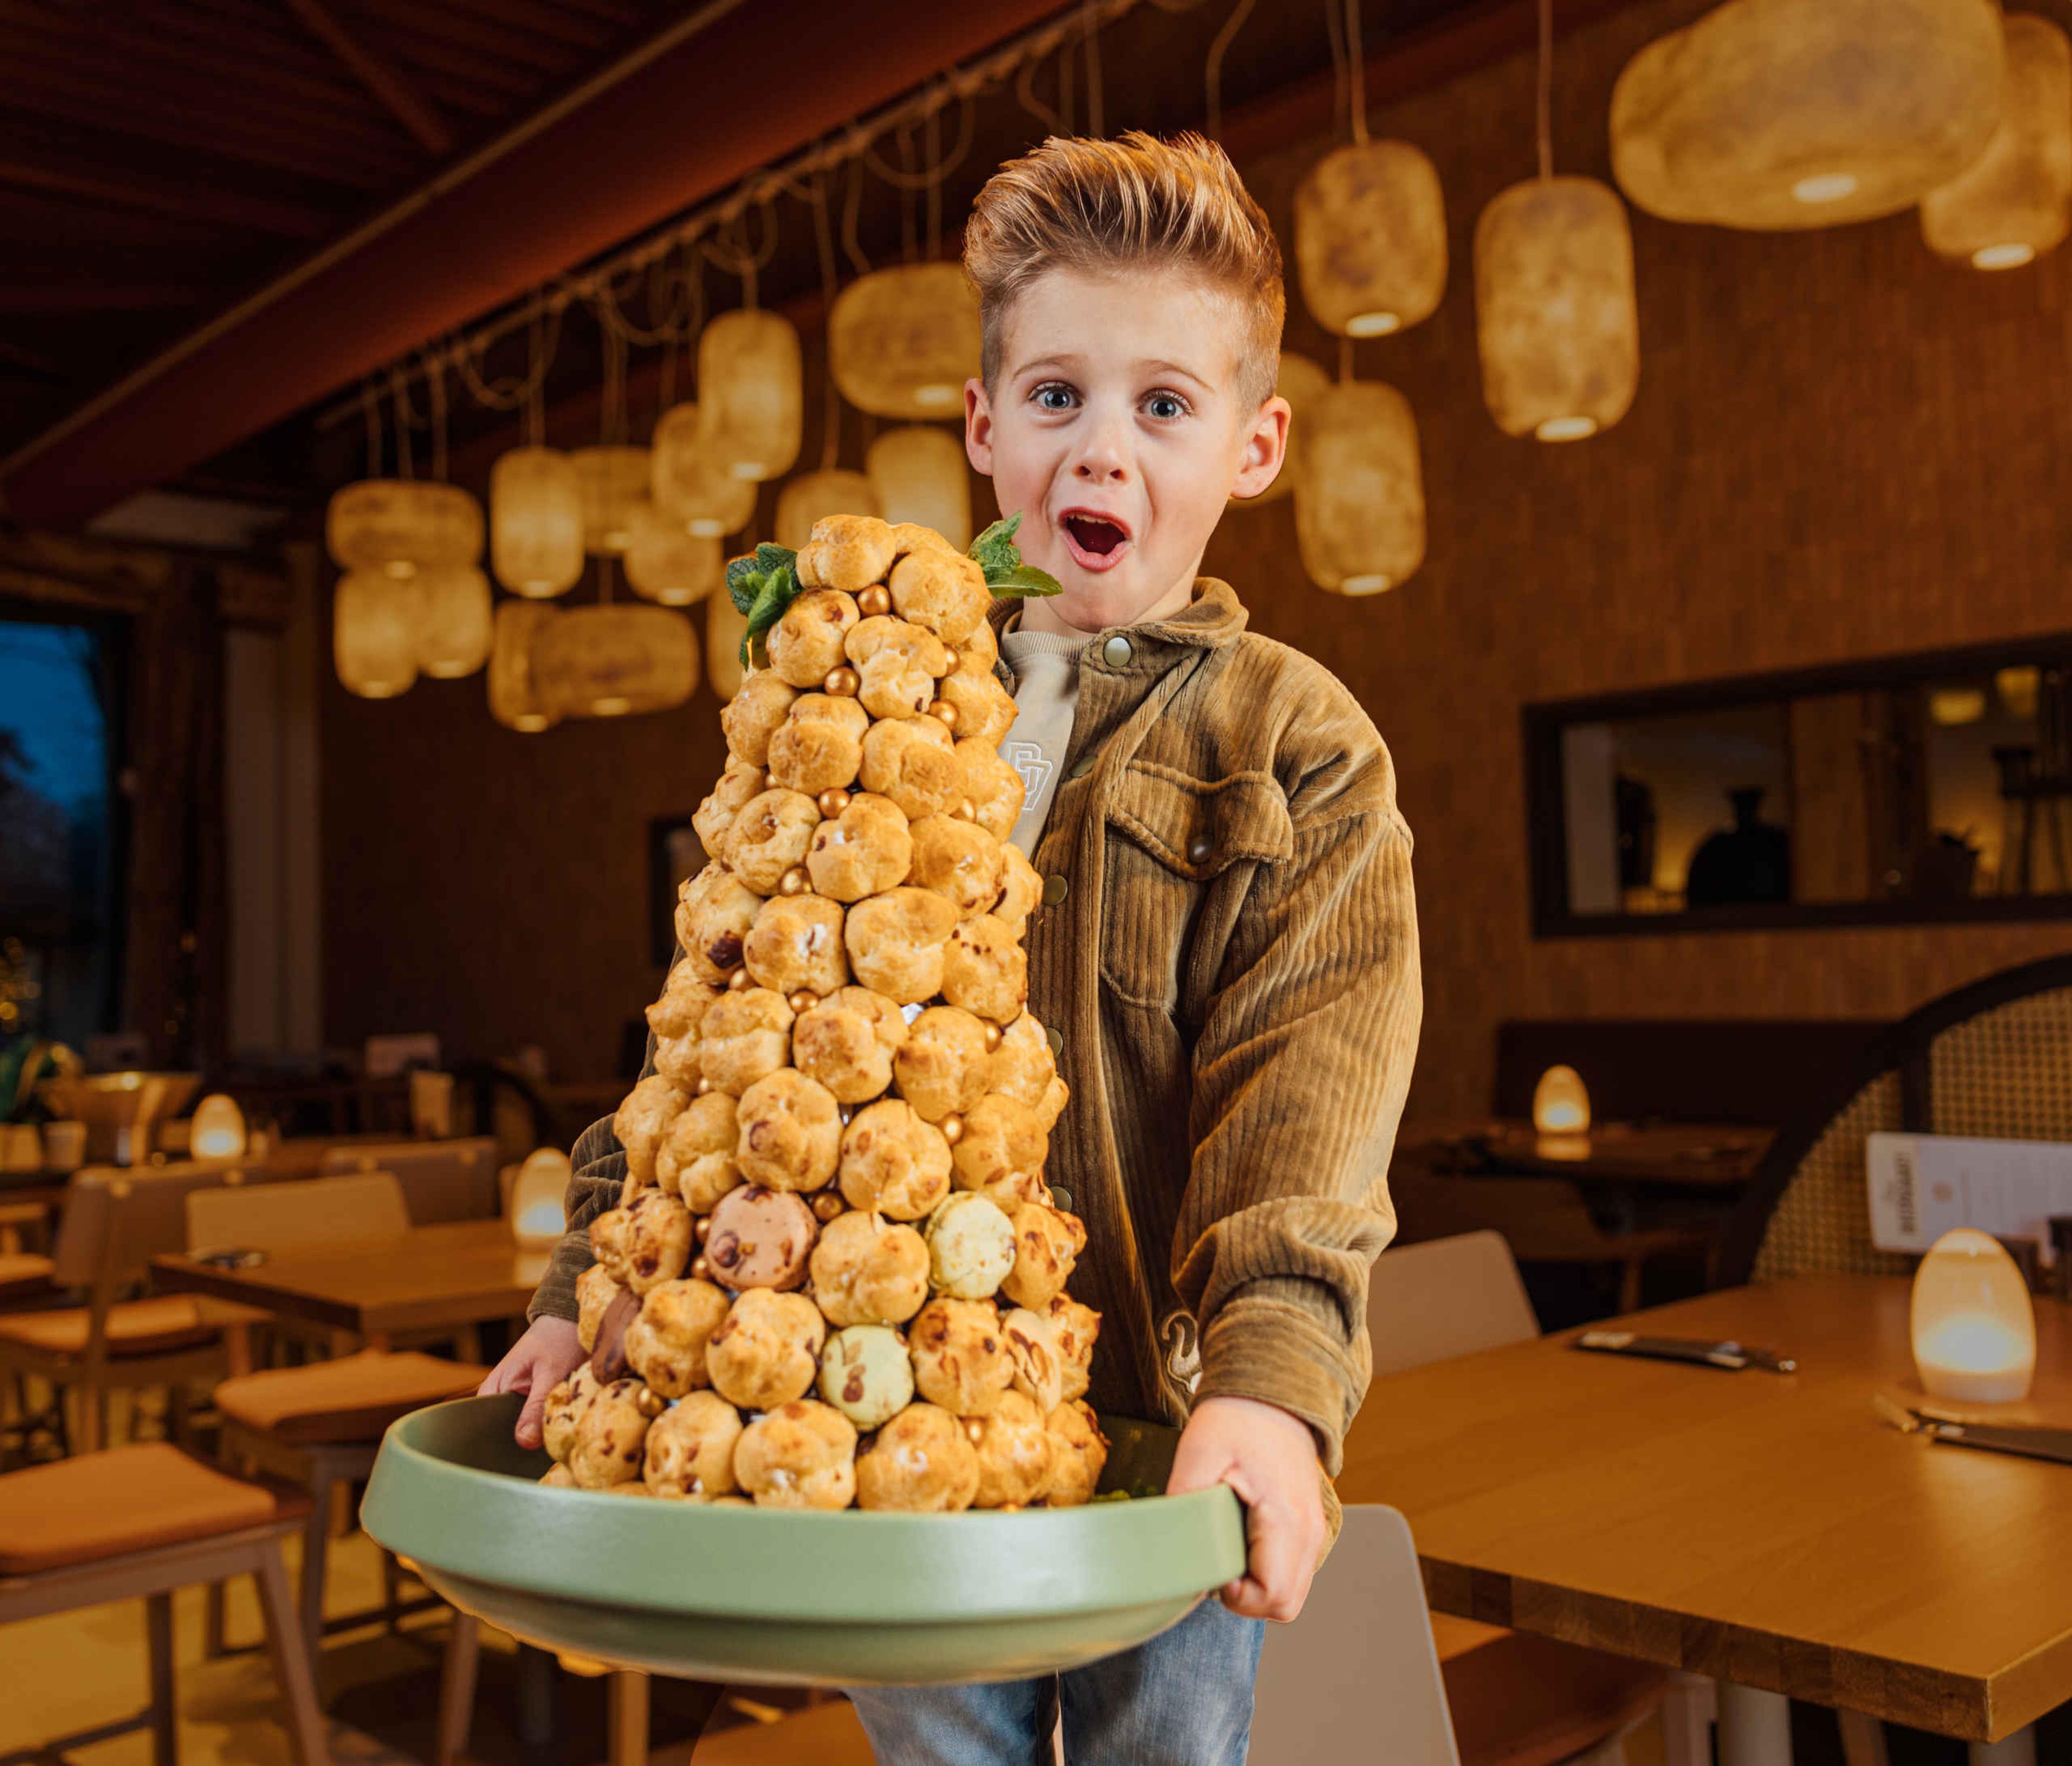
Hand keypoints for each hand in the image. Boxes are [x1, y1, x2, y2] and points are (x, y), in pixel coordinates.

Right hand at [480, 1316, 586, 1449]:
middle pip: (505, 1435)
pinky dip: (547, 1428)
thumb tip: (523, 1443)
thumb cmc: (559, 1339)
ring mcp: (517, 1401)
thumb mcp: (551, 1373)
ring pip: (523, 1431)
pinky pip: (536, 1424)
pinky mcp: (533, 1403)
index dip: (502, 1447)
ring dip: (538, 1437)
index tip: (520, 1458)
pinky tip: (561, 1435)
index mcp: (493, 1389)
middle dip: (524, 1445)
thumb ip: (536, 1407)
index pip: (485, 1430)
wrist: (572, 1320)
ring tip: (555, 1442)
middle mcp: (500, 1398)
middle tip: (544, 1452)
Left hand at [1166, 1395, 1326, 1622]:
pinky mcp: (1309, 1525)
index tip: (1211, 1567)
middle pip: (1285, 1604)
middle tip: (1216, 1562)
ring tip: (1228, 1546)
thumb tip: (1172, 1553)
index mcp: (1286, 1518)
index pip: (1272, 1596)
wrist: (1271, 1388)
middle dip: (1246, 1598)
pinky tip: (1242, 1538)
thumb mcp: (1198, 1453)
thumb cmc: (1234, 1418)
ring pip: (1292, 1592)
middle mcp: (1310, 1531)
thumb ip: (1184, 1503)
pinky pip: (1294, 1570)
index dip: (1236, 1597)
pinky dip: (1268, 1570)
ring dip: (1258, 1586)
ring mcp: (1315, 1529)